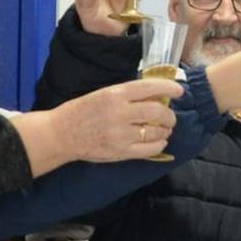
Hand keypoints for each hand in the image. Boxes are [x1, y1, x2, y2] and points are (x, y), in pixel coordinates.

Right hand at [50, 78, 182, 161]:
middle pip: (157, 112)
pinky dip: (159, 145)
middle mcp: (120, 113)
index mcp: (114, 94)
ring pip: (156, 132)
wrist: (61, 134)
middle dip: (169, 115)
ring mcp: (121, 134)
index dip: (168, 88)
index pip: (149, 88)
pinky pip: (149, 149)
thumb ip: (127, 95)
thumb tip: (155, 95)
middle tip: (170, 117)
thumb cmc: (81, 111)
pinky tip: (159, 141)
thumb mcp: (103, 94)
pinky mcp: (121, 152)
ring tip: (164, 129)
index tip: (179, 91)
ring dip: (165, 130)